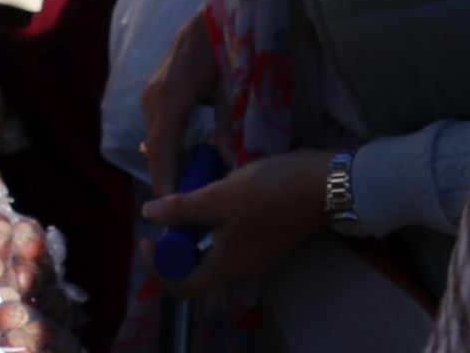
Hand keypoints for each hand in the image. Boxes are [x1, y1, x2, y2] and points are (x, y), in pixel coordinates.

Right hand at [139, 8, 219, 198]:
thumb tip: (228, 166)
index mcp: (172, 95)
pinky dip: (171, 147)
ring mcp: (151, 92)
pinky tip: (188, 160)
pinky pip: (159, 127)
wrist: (213, 13)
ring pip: (156, 139)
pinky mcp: (156, 90)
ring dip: (171, 163)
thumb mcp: (233, 87)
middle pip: (156, 149)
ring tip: (193, 188)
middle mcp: (154, 95)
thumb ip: (228, 126)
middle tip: (189, 208)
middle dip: (169, 178)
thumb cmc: (226, 45)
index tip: (170, 210)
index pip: (162, 149)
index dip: (164, 181)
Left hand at [142, 148, 330, 296]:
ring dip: (195, 225)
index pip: (183, 286)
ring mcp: (254, 251)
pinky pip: (229, 234)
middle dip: (175, 241)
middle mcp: (240, 265)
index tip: (146, 240)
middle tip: (167, 210)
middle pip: (196, 266)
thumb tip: (149, 214)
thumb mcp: (219, 196)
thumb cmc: (269, 193)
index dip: (158, 269)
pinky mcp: (264, 235)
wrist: (323, 184)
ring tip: (189, 193)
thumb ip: (182, 209)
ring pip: (212, 247)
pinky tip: (215, 188)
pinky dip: (214, 217)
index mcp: (226, 265)